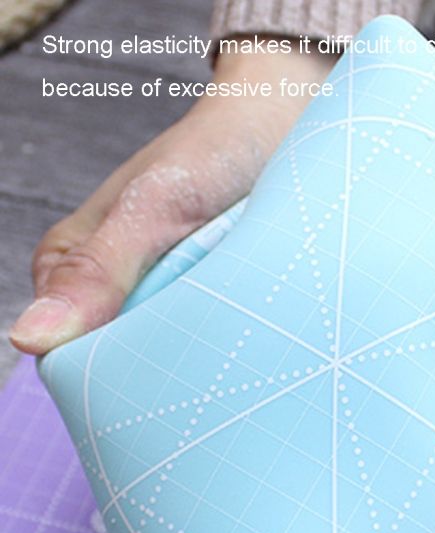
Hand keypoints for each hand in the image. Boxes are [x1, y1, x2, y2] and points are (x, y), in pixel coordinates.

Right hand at [10, 43, 332, 354]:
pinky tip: (250, 325)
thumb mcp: (152, 208)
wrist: (276, 122)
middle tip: (213, 351)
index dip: (117, 376)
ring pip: (171, 348)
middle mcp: (113, 286)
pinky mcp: (202, 292)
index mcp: (73, 268)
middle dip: (167, 363)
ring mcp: (161, 291)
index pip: (75, 357)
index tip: (167, 378)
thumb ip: (98, 269)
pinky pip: (208, 330)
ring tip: (237, 332)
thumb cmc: (208, 155)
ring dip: (203, 345)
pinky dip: (229, 330)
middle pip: (126, 359)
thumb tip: (28, 340)